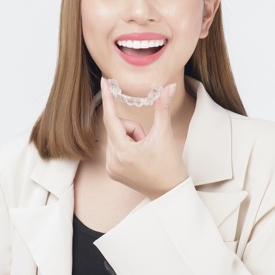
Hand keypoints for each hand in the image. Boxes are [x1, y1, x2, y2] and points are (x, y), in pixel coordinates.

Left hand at [100, 77, 188, 199]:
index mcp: (123, 152)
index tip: (104, 81)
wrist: (170, 192)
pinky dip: (127, 146)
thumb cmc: (169, 165)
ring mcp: (110, 167)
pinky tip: (139, 158)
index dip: (109, 98)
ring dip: (131, 138)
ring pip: (116, 136)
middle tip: (148, 142)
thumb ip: (162, 108)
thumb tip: (168, 87)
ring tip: (145, 152)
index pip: (111, 118)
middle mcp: (112, 161)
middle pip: (117, 127)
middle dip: (133, 129)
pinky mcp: (112, 171)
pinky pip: (115, 147)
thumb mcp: (165, 135)